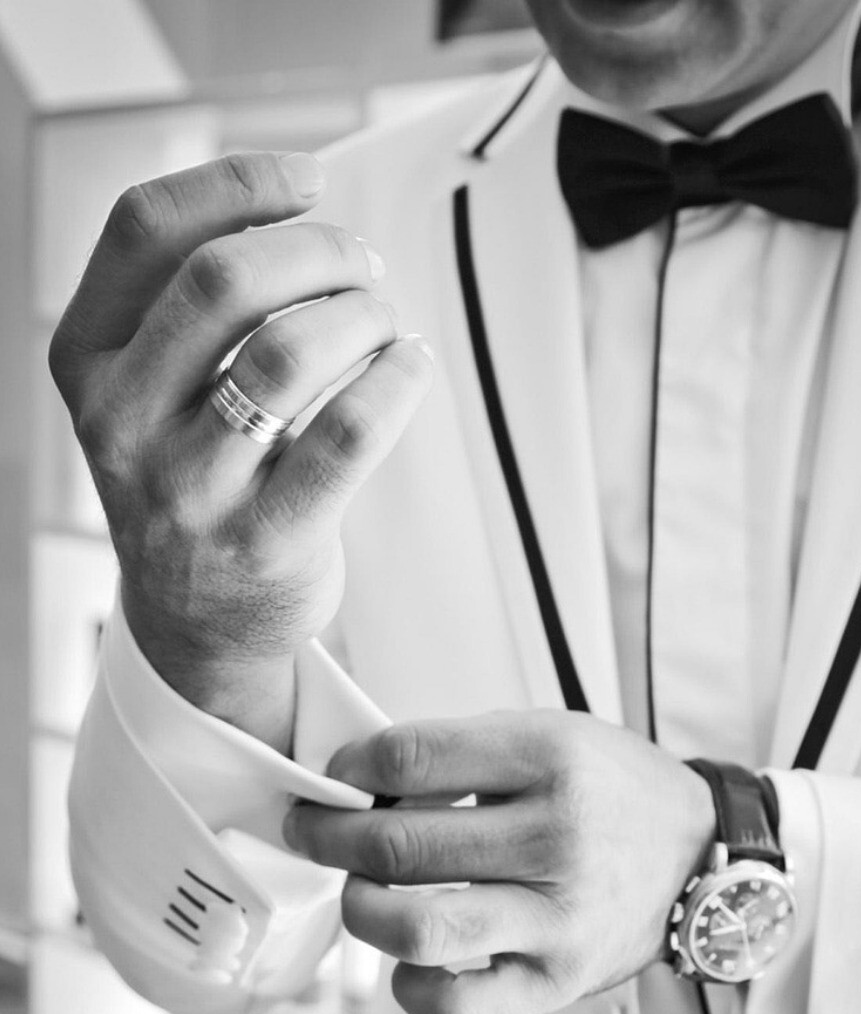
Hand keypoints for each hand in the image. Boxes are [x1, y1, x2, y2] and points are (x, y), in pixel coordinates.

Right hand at [48, 152, 433, 748]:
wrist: (197, 624)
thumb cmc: (193, 477)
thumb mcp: (150, 389)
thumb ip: (189, 302)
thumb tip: (301, 203)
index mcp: (88, 360)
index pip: (144, 229)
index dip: (238, 181)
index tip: (308, 180)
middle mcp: (121, 422)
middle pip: (221, 279)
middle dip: (317, 249)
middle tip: (364, 263)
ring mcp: (188, 489)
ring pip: (288, 351)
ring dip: (360, 313)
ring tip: (384, 321)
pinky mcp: (264, 540)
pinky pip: (349, 431)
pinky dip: (397, 379)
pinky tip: (409, 367)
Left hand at [283, 711, 714, 1013]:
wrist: (697, 853)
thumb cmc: (608, 792)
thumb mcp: (548, 736)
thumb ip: (459, 752)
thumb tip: (357, 786)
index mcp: (552, 759)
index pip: (411, 758)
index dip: (350, 768)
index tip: (335, 778)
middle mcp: (558, 838)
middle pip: (398, 844)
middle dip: (328, 837)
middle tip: (313, 831)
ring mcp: (559, 918)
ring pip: (416, 929)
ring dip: (361, 910)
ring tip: (362, 893)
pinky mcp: (558, 982)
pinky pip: (456, 1009)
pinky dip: (411, 989)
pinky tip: (410, 960)